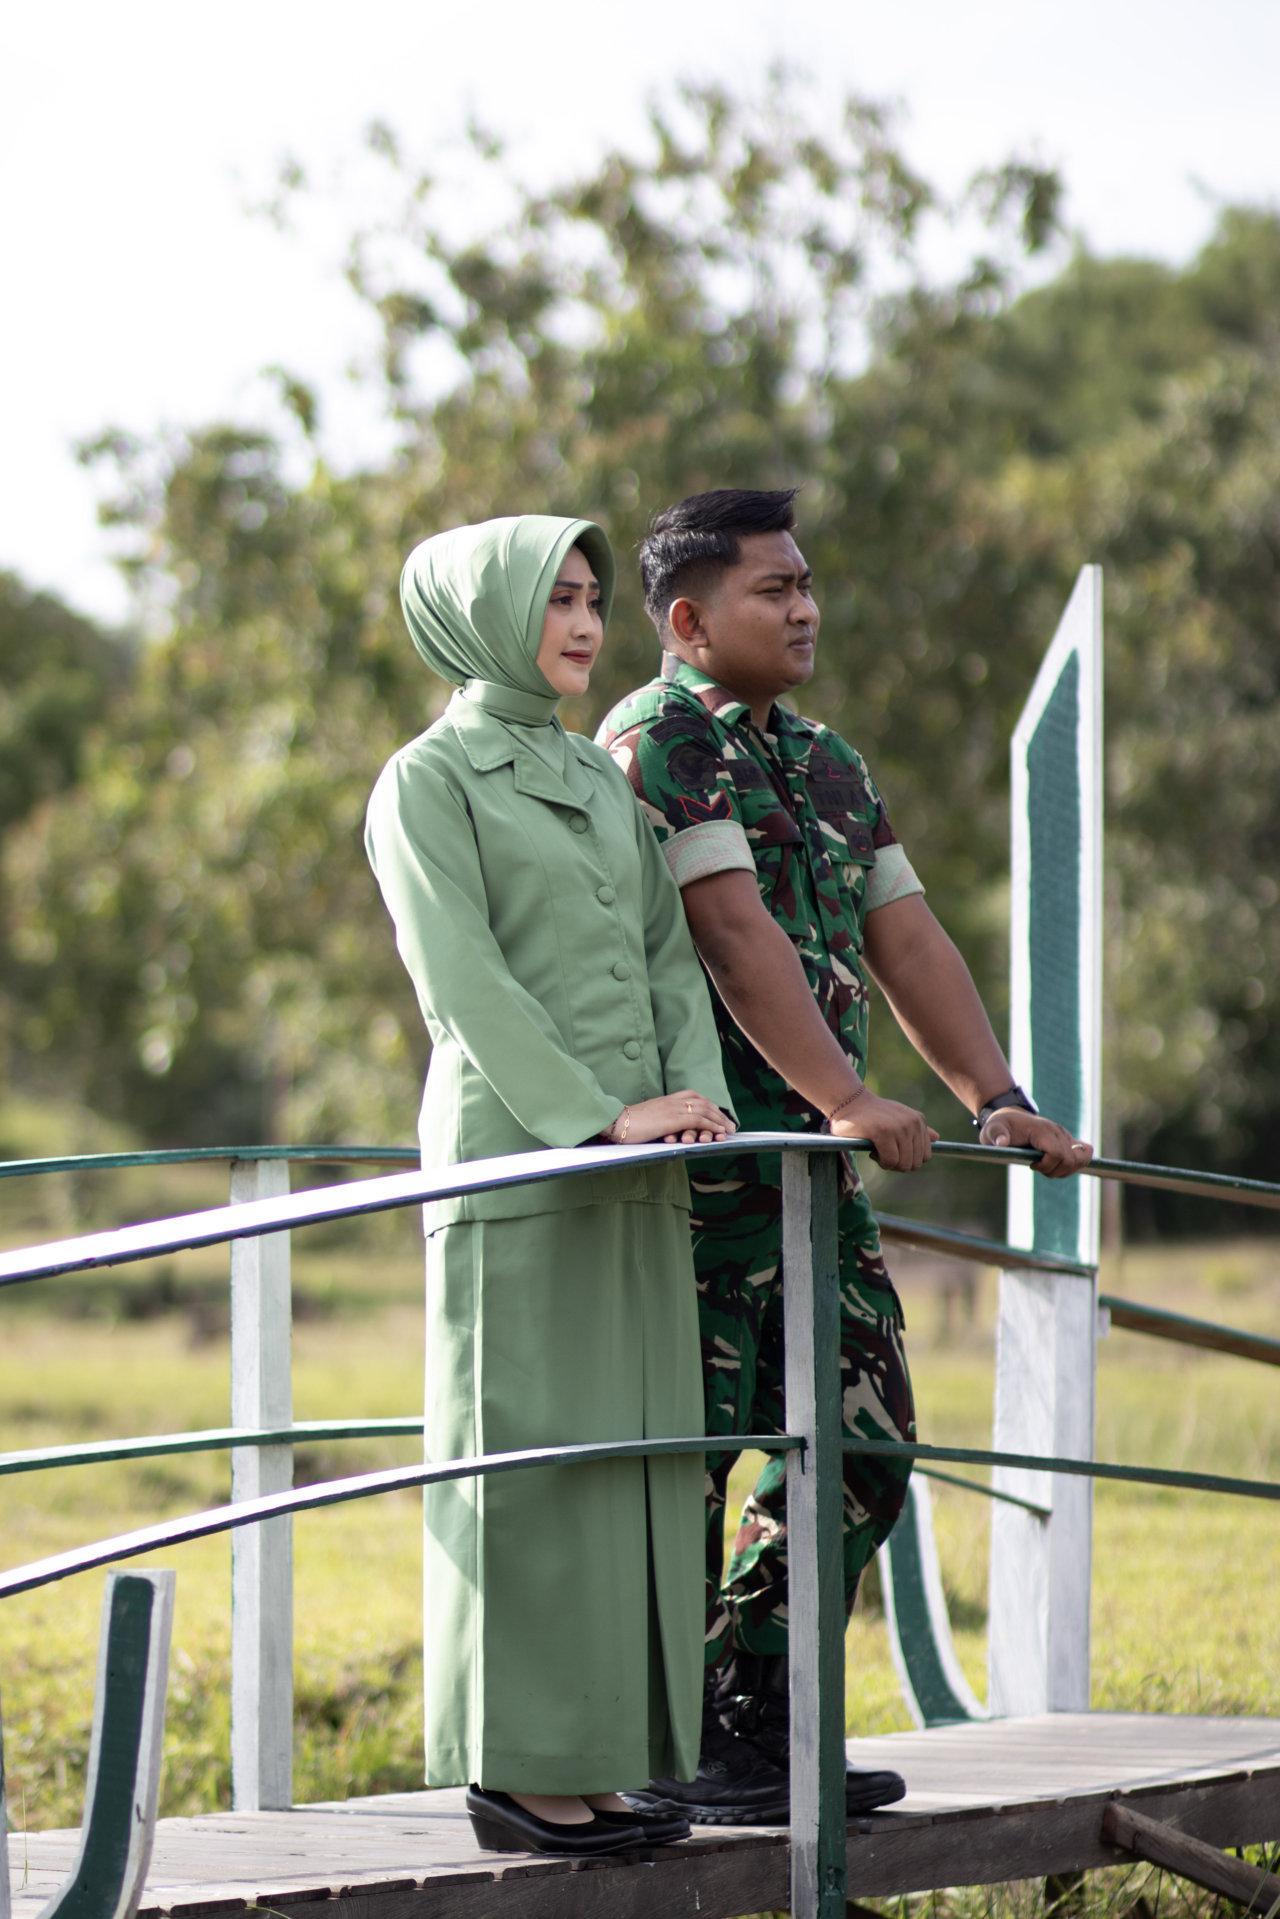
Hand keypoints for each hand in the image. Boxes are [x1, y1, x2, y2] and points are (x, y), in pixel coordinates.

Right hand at [605, 1089, 736, 1145]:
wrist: (616, 1122)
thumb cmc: (627, 1125)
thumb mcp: (648, 1119)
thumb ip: (660, 1121)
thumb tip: (668, 1131)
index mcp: (666, 1099)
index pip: (693, 1097)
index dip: (708, 1105)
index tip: (717, 1114)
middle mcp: (672, 1101)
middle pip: (702, 1102)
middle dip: (718, 1113)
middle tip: (729, 1124)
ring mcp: (673, 1108)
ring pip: (704, 1110)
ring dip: (719, 1120)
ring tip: (729, 1130)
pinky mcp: (673, 1119)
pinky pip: (698, 1120)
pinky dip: (712, 1125)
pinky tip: (719, 1132)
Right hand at [830, 1087, 937, 1171]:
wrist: (848, 1101)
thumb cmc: (872, 1113)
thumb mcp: (898, 1117)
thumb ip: (918, 1129)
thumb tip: (937, 1138)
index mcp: (918, 1120)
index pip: (925, 1156)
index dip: (908, 1159)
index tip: (893, 1151)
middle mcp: (913, 1123)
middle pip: (915, 1163)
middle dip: (898, 1164)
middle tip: (883, 1153)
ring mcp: (899, 1127)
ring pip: (903, 1164)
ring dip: (888, 1163)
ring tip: (877, 1150)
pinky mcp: (884, 1132)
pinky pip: (889, 1161)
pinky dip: (880, 1161)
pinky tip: (871, 1149)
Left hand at [979, 1107, 1092, 1177]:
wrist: (1010, 1116)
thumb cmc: (1001, 1125)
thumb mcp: (992, 1129)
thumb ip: (996, 1135)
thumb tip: (1001, 1143)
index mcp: (1042, 1129)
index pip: (1058, 1153)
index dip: (1047, 1165)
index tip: (1031, 1165)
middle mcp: (1058, 1131)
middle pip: (1071, 1160)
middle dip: (1054, 1171)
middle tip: (1037, 1167)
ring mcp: (1065, 1135)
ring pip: (1081, 1159)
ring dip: (1065, 1170)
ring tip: (1047, 1166)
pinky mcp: (1068, 1140)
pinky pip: (1085, 1153)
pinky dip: (1076, 1164)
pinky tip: (1059, 1165)